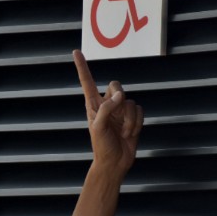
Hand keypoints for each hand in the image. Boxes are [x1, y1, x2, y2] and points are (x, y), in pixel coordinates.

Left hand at [73, 49, 142, 176]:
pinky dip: (137, 122)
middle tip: (117, 115)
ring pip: (131, 101)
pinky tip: (130, 133)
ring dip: (129, 119)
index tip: (76, 52)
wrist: (115, 163)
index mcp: (93, 105)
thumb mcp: (98, 127)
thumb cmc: (102, 146)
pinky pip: (140, 110)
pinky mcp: (133, 118)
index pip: (87, 82)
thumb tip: (120, 96)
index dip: (82, 67)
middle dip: (119, 99)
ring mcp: (121, 111)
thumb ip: (106, 109)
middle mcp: (107, 104)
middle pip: (116, 86)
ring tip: (123, 132)